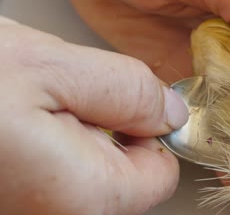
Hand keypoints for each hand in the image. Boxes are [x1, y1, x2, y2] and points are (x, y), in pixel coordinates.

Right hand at [0, 17, 188, 214]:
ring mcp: (36, 209)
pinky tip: (26, 120)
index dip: (153, 129)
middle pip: (128, 176)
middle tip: (67, 97)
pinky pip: (62, 171)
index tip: (125, 100)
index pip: (163, 174)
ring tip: (39, 107)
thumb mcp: (53, 68)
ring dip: (78, 134)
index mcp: (86, 193)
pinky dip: (54, 144)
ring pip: (92, 172)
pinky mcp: (18, 195)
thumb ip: (127, 91)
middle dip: (111, 130)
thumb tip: (172, 111)